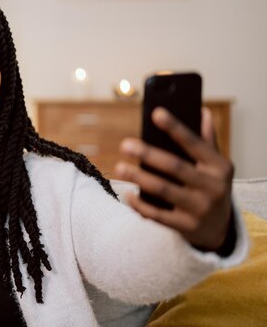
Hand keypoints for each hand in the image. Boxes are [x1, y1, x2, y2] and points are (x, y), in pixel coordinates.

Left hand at [114, 107, 233, 250]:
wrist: (220, 229)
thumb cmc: (210, 187)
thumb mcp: (215, 166)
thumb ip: (207, 141)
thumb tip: (202, 110)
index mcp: (219, 167)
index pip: (195, 144)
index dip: (175, 128)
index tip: (156, 113)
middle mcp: (213, 187)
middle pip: (175, 167)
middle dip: (148, 154)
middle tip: (125, 145)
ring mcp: (200, 209)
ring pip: (164, 190)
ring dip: (139, 178)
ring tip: (119, 167)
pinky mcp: (187, 227)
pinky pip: (159, 216)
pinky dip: (140, 205)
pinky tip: (127, 194)